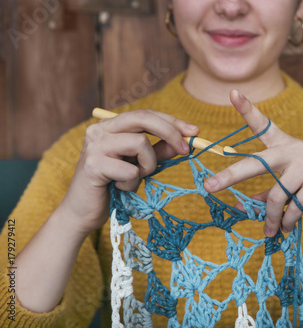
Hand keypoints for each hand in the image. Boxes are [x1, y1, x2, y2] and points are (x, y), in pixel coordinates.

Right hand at [60, 109, 199, 234]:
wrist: (83, 213)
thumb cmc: (114, 187)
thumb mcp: (141, 166)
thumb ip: (159, 151)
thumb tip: (184, 140)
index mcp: (111, 126)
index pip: (146, 114)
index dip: (172, 121)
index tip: (194, 131)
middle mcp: (100, 130)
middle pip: (143, 118)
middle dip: (170, 132)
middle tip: (186, 150)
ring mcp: (94, 146)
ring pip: (140, 143)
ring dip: (148, 166)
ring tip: (135, 179)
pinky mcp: (93, 165)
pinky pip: (131, 170)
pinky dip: (133, 184)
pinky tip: (120, 189)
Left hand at [204, 90, 302, 236]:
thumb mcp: (298, 180)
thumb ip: (274, 189)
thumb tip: (252, 204)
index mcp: (287, 145)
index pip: (263, 125)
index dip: (247, 109)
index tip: (232, 93)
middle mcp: (295, 150)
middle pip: (257, 162)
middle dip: (231, 175)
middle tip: (209, 187)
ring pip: (277, 194)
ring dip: (271, 217)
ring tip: (271, 230)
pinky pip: (297, 205)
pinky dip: (289, 220)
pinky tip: (288, 227)